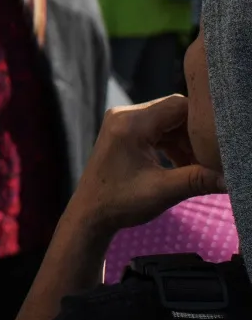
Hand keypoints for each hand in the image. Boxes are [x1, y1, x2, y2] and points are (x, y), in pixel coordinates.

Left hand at [69, 96, 224, 235]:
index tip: (217, 145)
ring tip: (198, 168)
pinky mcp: (125, 133)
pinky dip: (173, 145)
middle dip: (195, 136)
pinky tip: (184, 166)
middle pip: (174, 112)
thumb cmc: (120, 202)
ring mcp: (123, 123)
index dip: (202, 123)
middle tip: (210, 160)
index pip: (178, 106)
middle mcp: (125, 115)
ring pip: (168, 122)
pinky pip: (158, 130)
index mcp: (130, 122)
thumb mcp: (163, 191)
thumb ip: (198, 180)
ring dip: (186, 143)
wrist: (90, 213)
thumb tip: (230, 177)